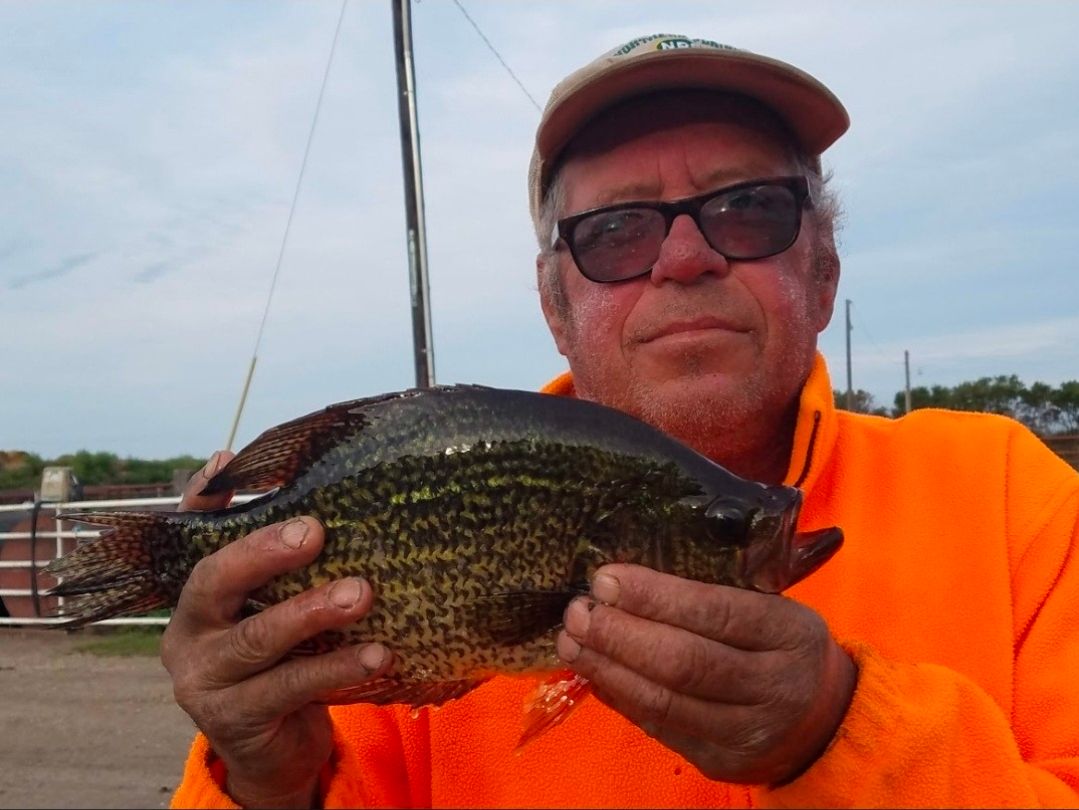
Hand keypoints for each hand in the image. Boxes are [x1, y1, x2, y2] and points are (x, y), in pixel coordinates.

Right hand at [161, 452, 391, 808]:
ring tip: (362, 593)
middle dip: (264, 551)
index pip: (191, 536)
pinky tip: (377, 654)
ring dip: (311, 611)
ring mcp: (205, 680)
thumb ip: (293, 569)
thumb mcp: (283, 611)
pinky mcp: (236, 720)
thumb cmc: (287, 663)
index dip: (202, 498)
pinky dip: (337, 668)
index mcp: (197, 596)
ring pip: (257, 637)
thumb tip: (332, 504)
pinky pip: (290, 687)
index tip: (228, 460)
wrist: (277, 753)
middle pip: (214, 580)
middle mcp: (188, 633)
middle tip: (315, 531)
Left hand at [556, 564, 855, 785]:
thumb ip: (718, 588)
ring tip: (572, 642)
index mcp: (789, 632)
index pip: (716, 612)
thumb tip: (629, 575)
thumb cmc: (780, 643)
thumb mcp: (773, 604)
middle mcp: (774, 686)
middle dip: (620, 635)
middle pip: (684, 663)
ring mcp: (748, 732)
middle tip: (578, 612)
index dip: (655, 597)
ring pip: (665, 703)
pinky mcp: (720, 761)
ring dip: (608, 669)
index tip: (605, 579)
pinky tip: (593, 672)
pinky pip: (658, 727)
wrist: (823, 719)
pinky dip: (619, 697)